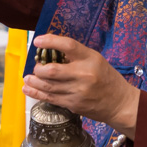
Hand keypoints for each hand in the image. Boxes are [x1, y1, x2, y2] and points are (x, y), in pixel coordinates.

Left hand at [24, 35, 140, 138]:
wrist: (119, 103)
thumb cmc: (107, 78)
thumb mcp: (96, 60)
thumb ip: (77, 56)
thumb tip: (52, 51)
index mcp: (90, 59)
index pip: (68, 46)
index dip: (51, 41)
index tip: (38, 41)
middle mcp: (83, 75)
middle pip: (52, 70)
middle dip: (38, 69)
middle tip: (35, 67)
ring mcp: (77, 92)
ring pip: (48, 86)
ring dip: (33, 82)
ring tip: (27, 78)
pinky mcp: (73, 105)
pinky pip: (50, 98)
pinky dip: (36, 93)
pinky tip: (28, 89)